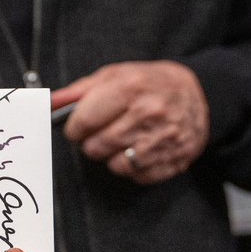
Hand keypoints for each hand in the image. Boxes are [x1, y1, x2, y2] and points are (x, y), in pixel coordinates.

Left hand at [51, 60, 209, 183]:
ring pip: (115, 165)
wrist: (200, 93)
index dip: (74, 128)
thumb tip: (49, 103)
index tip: (76, 128)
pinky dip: (131, 167)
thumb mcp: (114, 75)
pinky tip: (137, 150)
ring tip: (119, 140)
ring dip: (110, 156)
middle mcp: (149, 113)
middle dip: (91, 142)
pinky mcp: (175, 159)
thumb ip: (79, 91)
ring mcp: (164, 139)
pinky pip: (138, 176)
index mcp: (130, 88)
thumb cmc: (149, 83)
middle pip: (97, 146)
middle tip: (100, 133)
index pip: (84, 121)